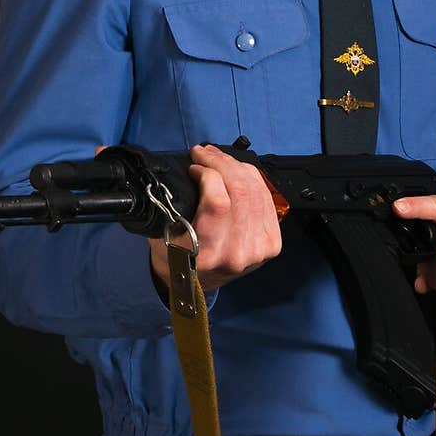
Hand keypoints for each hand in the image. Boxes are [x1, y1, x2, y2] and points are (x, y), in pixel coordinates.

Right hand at [149, 144, 281, 292]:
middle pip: (240, 191)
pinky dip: (251, 178)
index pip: (219, 202)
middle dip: (221, 162)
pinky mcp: (272, 242)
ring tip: (217, 157)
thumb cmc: (175, 257)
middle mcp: (237, 254)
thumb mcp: (163, 234)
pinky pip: (265, 197)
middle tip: (204, 153)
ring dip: (235, 166)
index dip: (208, 173)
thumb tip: (193, 167)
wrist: (196, 283)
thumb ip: (176, 206)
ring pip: (255, 190)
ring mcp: (259, 249)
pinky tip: (236, 169)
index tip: (193, 166)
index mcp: (207, 255)